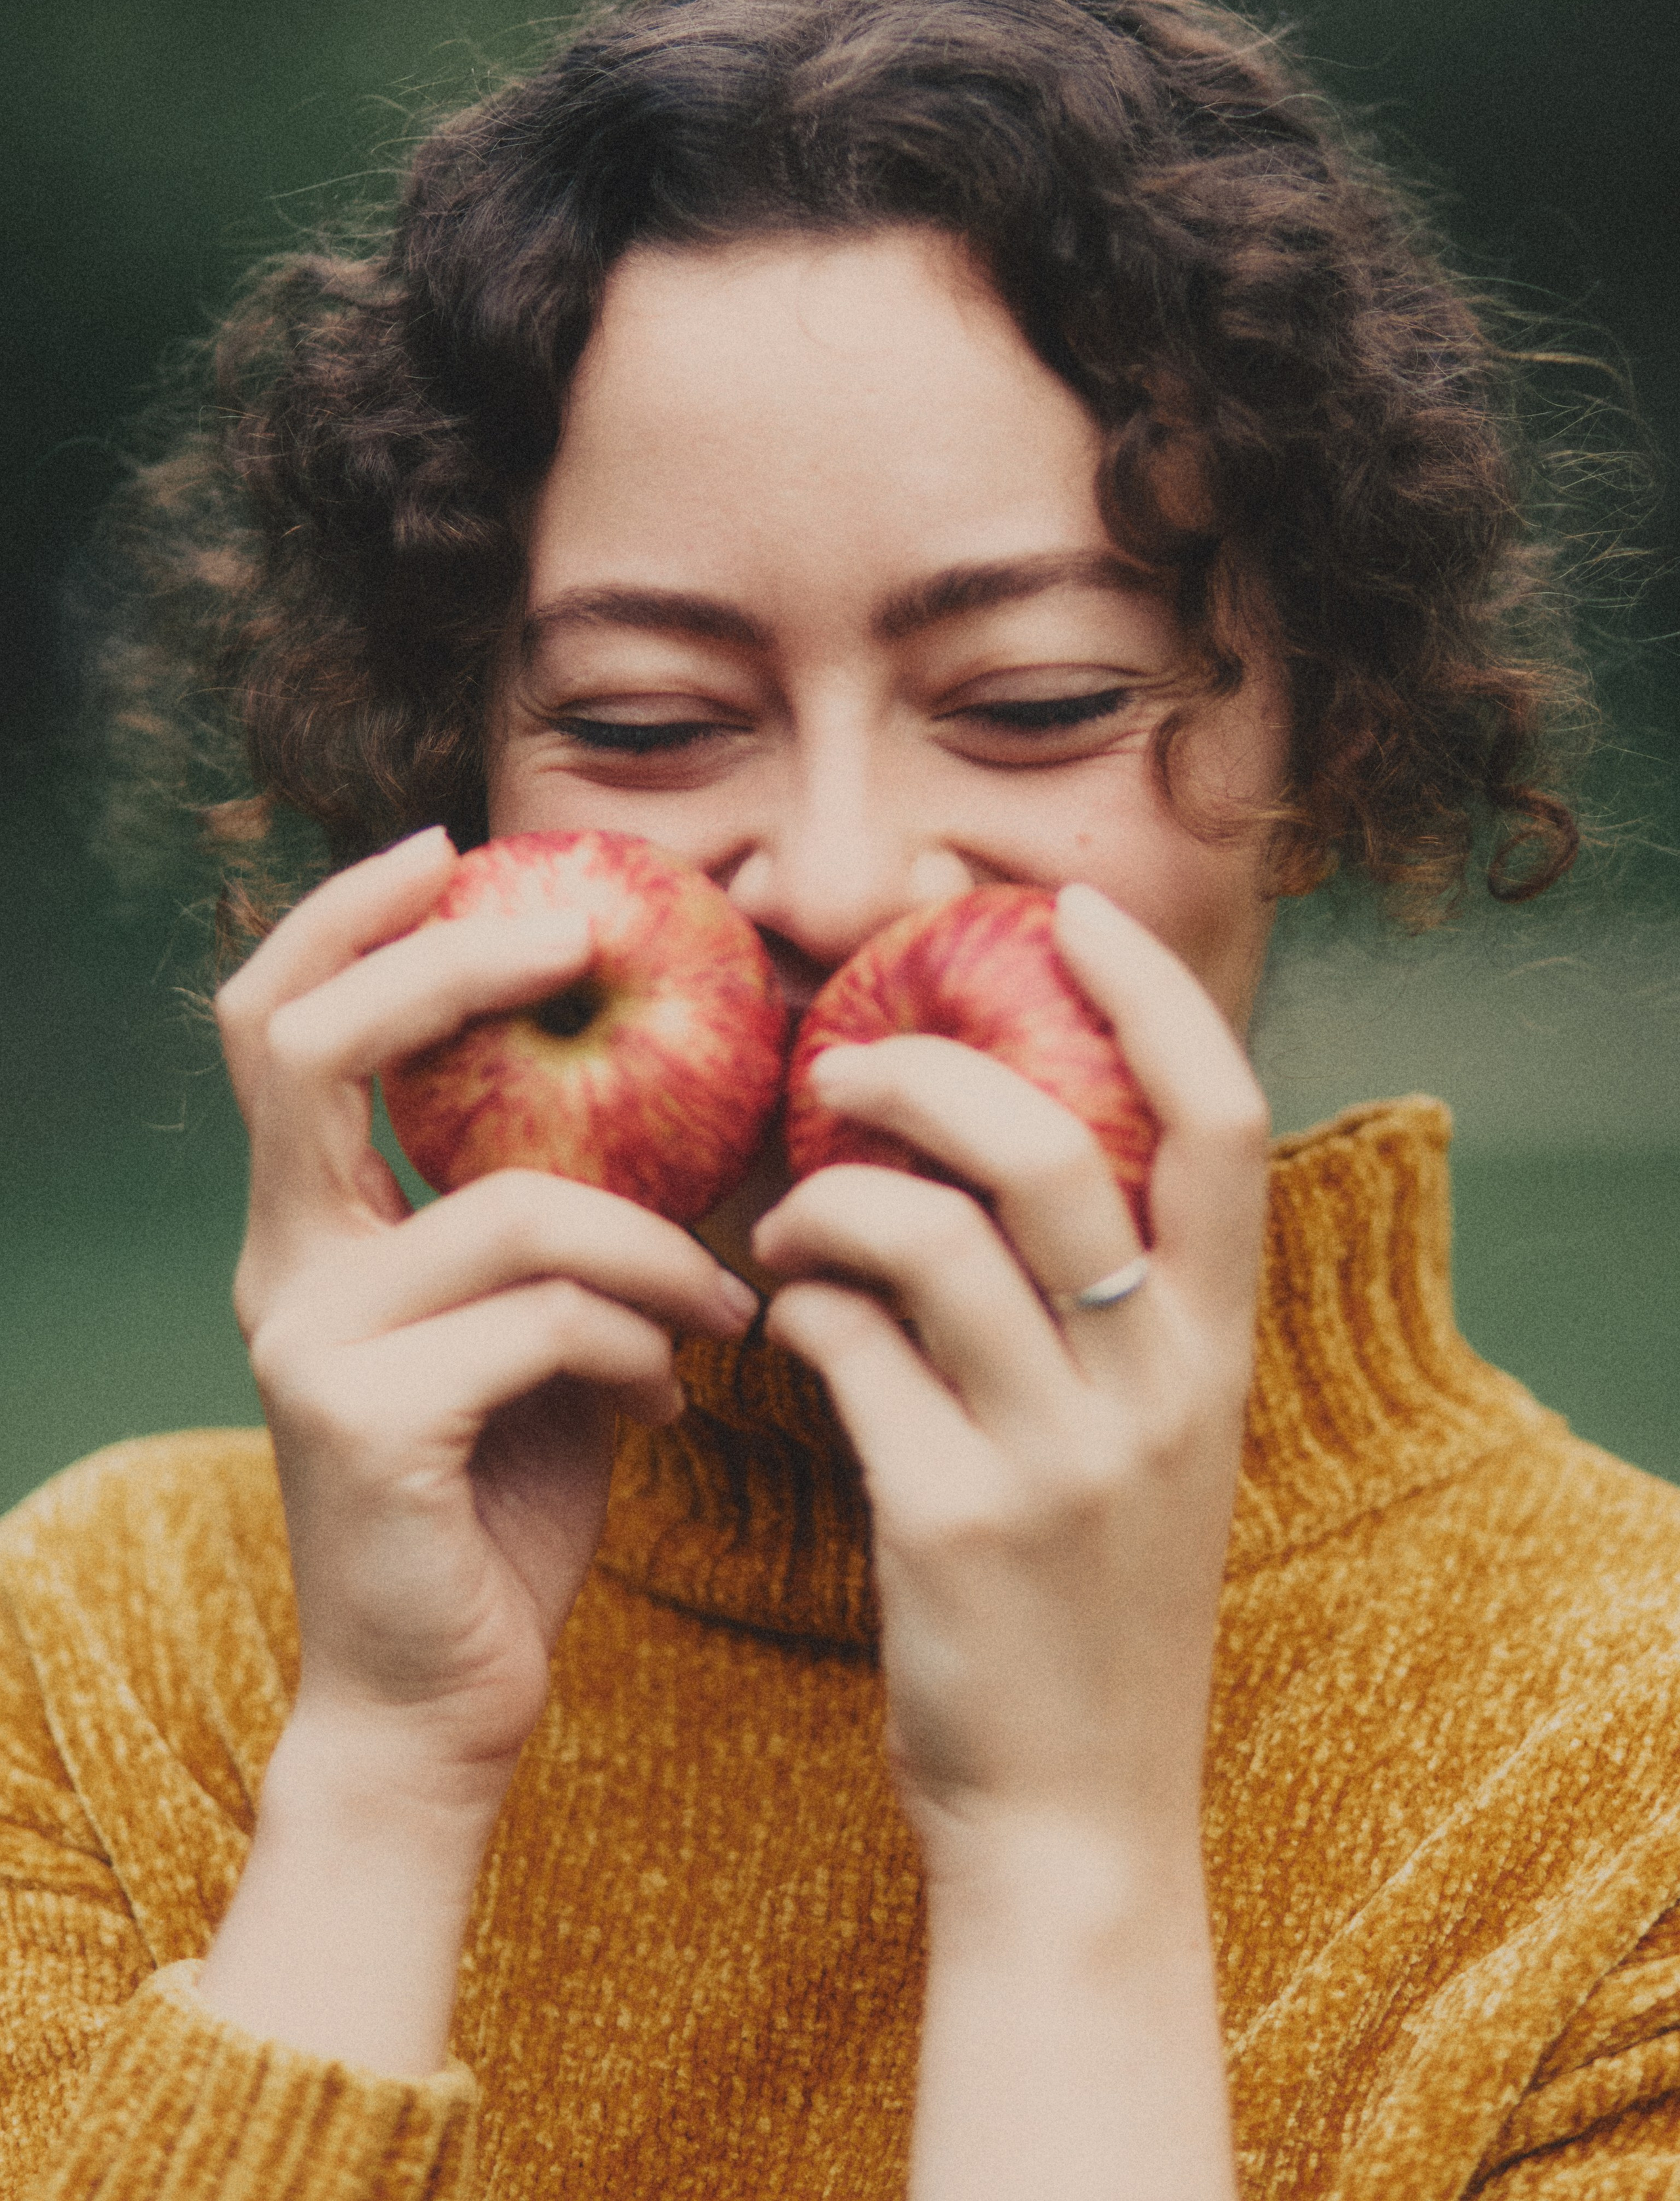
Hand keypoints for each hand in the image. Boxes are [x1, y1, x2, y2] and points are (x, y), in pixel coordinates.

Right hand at [215, 826, 758, 1796]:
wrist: (441, 1701)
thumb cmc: (501, 1499)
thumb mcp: (527, 1331)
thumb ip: (550, 1221)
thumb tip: (665, 1094)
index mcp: (307, 1233)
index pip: (273, 1026)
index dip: (344, 919)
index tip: (451, 849)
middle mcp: (277, 1271)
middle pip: (312, 1048)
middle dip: (451, 967)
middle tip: (580, 939)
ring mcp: (304, 1344)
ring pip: (511, 1208)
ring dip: (653, 1245)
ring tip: (722, 1307)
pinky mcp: (363, 1422)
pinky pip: (543, 1319)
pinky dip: (639, 1343)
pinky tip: (673, 1400)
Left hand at [752, 882, 1268, 1884]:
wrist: (1076, 1818)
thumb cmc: (1095, 1606)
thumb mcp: (1155, 1446)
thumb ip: (1115, 1309)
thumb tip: (997, 1151)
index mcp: (1218, 1349)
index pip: (1221, 1118)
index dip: (1149, 990)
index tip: (1067, 906)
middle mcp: (1158, 1387)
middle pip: (1053, 1149)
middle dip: (933, 1069)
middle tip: (843, 1055)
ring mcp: (1059, 1458)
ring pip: (928, 1239)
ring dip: (829, 1195)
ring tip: (786, 1214)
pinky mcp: (951, 1523)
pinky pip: (848, 1351)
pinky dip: (799, 1309)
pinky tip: (781, 1327)